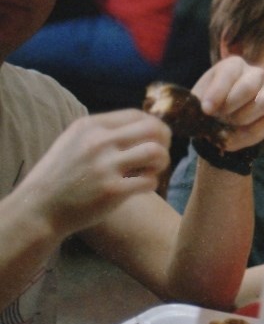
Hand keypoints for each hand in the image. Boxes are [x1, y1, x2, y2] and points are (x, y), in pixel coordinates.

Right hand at [16, 109, 170, 238]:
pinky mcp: (113, 191)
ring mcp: (105, 166)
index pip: (137, 115)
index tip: (154, 140)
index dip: (154, 127)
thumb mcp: (74, 142)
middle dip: (164, 143)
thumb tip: (143, 125)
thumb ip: (103, 132)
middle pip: (153, 129)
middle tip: (157, 157)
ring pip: (157, 153)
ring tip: (149, 171)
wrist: (39, 208)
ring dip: (161, 164)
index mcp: (90, 126)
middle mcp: (98, 142)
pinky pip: (150, 181)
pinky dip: (151, 184)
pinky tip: (139, 187)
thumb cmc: (61, 177)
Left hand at [191, 56, 263, 150]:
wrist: (221, 121)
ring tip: (228, 125)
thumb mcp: (198, 100)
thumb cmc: (209, 105)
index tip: (206, 110)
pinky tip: (237, 136)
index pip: (229, 72)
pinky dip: (254, 132)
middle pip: (249, 86)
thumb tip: (205, 111)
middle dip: (232, 105)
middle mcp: (255, 74)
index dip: (217, 92)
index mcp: (233, 65)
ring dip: (244, 117)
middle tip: (219, 117)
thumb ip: (199, 103)